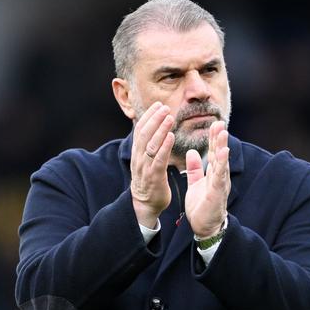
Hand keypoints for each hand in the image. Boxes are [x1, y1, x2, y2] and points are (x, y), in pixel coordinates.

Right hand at [130, 101, 174, 227]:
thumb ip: (148, 145)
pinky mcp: (154, 176)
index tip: (158, 104)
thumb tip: (153, 128)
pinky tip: (171, 136)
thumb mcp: (145, 160)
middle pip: (144, 133)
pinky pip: (159, 159)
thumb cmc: (149, 180)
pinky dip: (165, 147)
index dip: (148, 116)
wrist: (145, 204)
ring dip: (160, 129)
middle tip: (164, 107)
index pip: (140, 129)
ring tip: (169, 117)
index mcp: (137, 152)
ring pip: (151, 144)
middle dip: (154, 118)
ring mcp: (145, 167)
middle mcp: (139, 157)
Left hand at [185, 121, 229, 237]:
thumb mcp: (196, 183)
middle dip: (219, 139)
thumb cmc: (202, 206)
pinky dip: (222, 164)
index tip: (214, 124)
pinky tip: (223, 153)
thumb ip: (195, 168)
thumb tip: (192, 152)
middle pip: (219, 154)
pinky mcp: (217, 192)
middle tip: (220, 122)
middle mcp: (219, 177)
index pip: (213, 153)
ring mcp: (220, 184)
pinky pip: (219, 176)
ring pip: (221, 162)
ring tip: (223, 133)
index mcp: (213, 174)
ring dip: (222, 147)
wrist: (205, 228)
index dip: (213, 139)